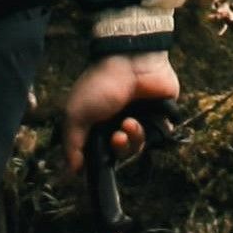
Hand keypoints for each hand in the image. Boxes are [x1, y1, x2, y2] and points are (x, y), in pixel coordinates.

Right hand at [55, 49, 180, 170]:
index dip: (99, 160)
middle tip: (117, 137)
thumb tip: (74, 171)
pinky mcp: (159, 116)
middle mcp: (117, 124)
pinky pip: (158, 137)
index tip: (97, 160)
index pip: (99, 153)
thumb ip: (72, 145)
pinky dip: (150, 132)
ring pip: (138, 148)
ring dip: (133, 139)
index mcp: (97, 124)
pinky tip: (141, 119)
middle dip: (119, 148)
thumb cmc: (99, 84)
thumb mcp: (76, 115)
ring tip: (129, 122)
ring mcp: (139, 120)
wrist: (130, 61)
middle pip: (120, 154)